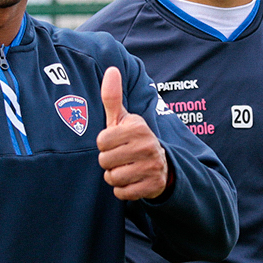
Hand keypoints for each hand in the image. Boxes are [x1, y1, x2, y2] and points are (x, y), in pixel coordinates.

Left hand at [96, 66, 169, 200]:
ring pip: (112, 178)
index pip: (101, 141)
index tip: (116, 142)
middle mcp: (147, 145)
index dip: (104, 144)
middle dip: (108, 162)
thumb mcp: (123, 119)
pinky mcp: (153, 185)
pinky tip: (132, 181)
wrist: (161, 164)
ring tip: (125, 168)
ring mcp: (152, 166)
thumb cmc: (133, 139)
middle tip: (120, 158)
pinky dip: (123, 190)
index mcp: (138, 127)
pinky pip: (122, 193)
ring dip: (114, 177)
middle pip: (105, 161)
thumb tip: (111, 69)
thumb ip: (112, 97)